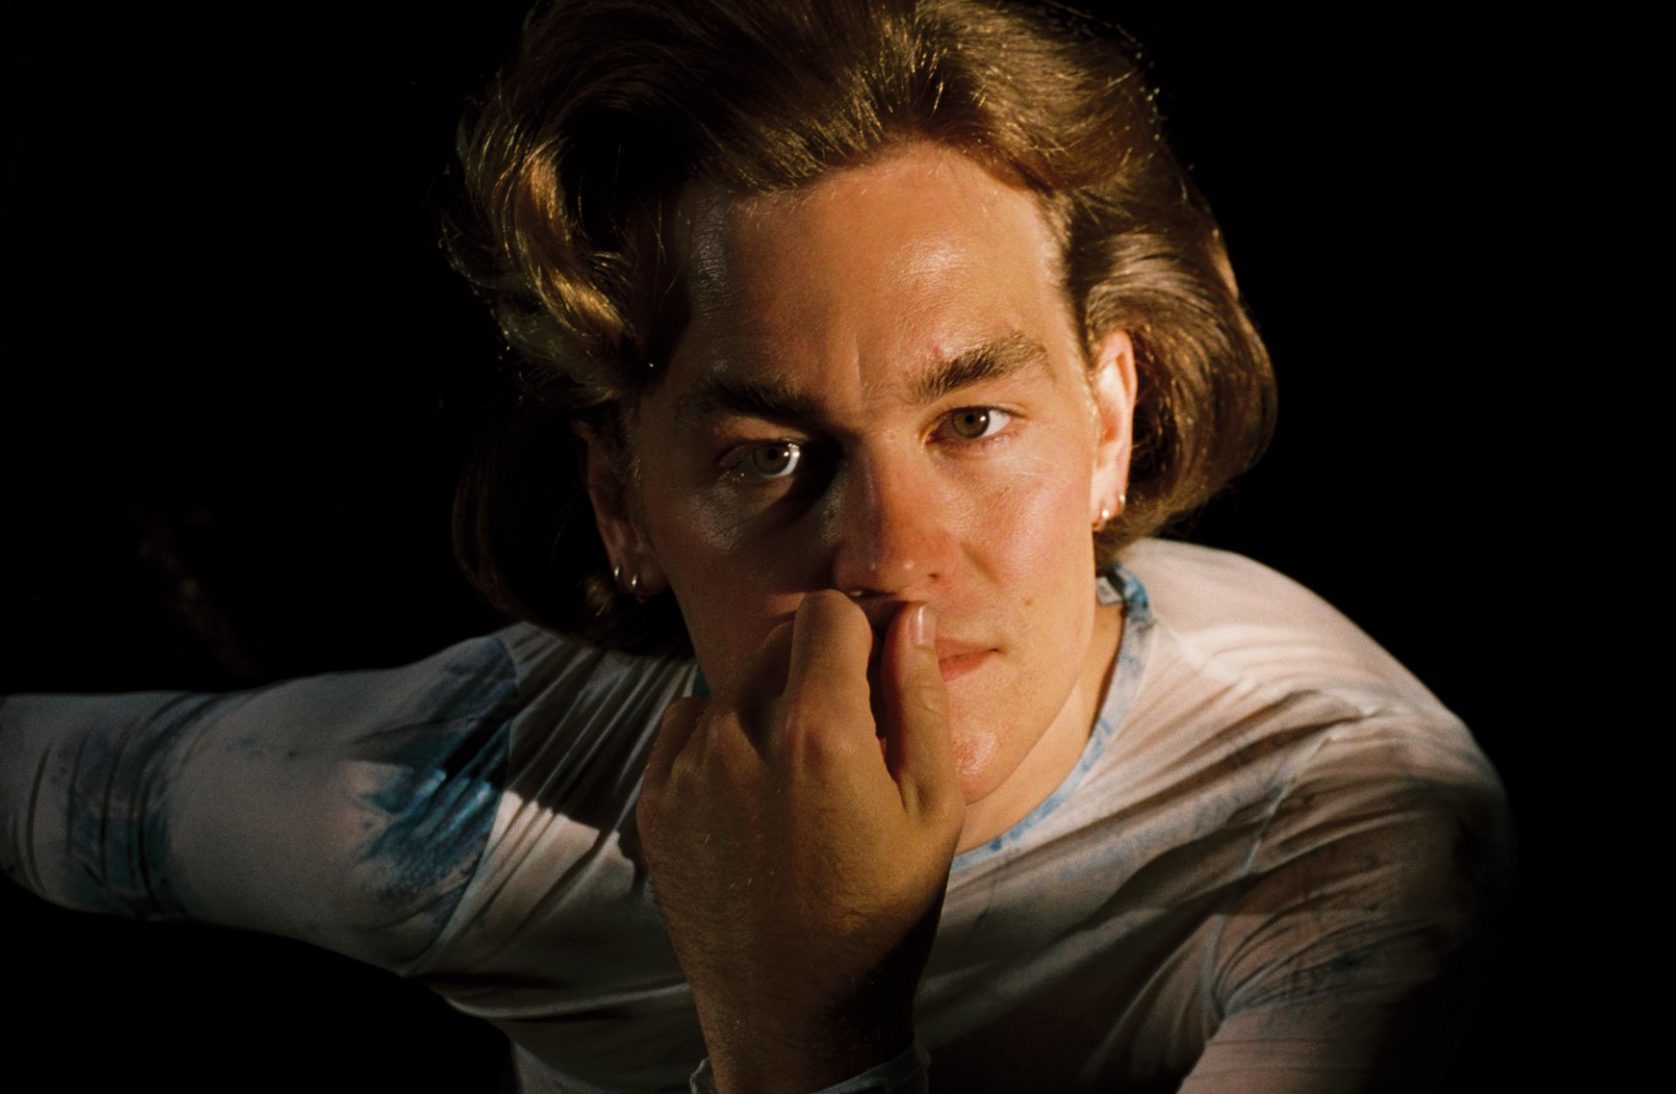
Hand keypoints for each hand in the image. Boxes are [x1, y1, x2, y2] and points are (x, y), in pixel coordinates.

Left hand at [637, 592, 963, 1092]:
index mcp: (820, 729)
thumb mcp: (933, 806)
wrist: (794, 1011)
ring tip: (799, 773)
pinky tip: (754, 796)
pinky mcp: (655, 799)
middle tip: (849, 727)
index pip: (829, 612)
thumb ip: (919, 698)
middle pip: (779, 643)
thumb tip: (908, 617)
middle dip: (819, 665)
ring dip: (769, 704)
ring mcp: (686, 768)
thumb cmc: (881, 911)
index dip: (862, 625)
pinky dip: (721, 739)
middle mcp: (740, 733)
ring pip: (734, 684)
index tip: (878, 656)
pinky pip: (687, 726)